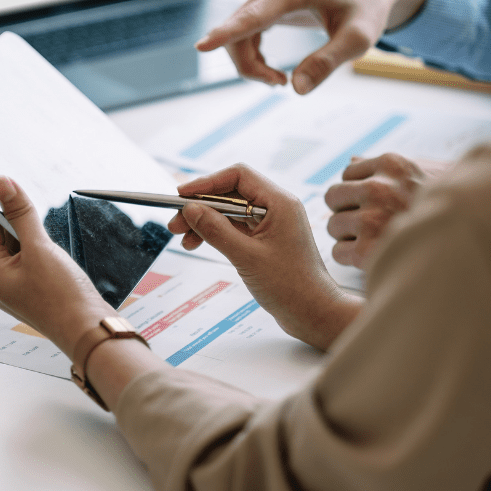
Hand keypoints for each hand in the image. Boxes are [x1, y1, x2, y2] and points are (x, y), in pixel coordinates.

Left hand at [0, 176, 113, 359]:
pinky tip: (47, 237)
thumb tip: (1, 184)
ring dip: (25, 228)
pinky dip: (36, 244)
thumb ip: (20, 213)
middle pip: (0, 237)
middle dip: (10, 214)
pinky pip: (30, 259)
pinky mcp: (36, 291)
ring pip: (16, 247)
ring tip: (33, 208)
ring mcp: (18, 289)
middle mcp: (1, 282)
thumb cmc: (63, 297)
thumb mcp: (40, 247)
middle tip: (17, 186)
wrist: (91, 332)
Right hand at [168, 165, 360, 350]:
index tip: (182, 195)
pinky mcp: (265, 239)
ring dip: (204, 221)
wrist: (314, 314)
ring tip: (183, 238)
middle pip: (230, 193)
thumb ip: (216, 230)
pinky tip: (198, 243)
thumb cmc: (291, 287)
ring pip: (228, 211)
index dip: (206, 183)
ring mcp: (271, 223)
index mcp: (279, 203)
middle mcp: (276, 207)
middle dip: (200, 205)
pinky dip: (214, 232)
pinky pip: (234, 226)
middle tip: (176, 223)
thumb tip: (190, 210)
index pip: (237, 177)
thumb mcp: (247, 257)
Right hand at [196, 0, 428, 93]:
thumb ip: (328, 62)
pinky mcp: (263, 0)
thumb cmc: (366, 10)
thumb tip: (296, 88)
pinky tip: (272, 69)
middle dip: (250, 67)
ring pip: (236, 35)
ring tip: (281, 80)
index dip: (227, 34)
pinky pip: (242, 32)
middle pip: (238, 32)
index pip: (253, 17)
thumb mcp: (359, 39)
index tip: (201, 47)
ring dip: (250, 64)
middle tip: (281, 84)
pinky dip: (251, 56)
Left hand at [325, 153, 450, 266]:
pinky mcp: (366, 250)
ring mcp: (372, 219)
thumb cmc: (451, 211)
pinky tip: (374, 256)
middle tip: (370, 224)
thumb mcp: (423, 176)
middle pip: (333, 197)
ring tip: (376, 240)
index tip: (375, 203)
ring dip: (349, 235)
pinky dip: (351, 258)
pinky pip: (338, 252)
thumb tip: (352, 160)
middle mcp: (379, 188)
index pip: (348, 173)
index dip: (359, 190)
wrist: (476, 242)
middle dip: (347, 210)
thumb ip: (387, 169)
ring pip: (333, 225)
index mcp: (393, 165)